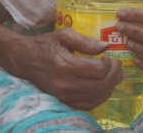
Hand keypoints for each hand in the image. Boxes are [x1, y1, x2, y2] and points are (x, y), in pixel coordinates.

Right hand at [0, 28, 122, 110]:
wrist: (24, 60)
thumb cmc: (45, 45)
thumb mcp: (63, 35)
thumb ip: (85, 41)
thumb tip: (106, 47)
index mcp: (65, 65)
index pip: (97, 70)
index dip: (109, 64)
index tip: (110, 56)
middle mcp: (65, 84)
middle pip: (100, 86)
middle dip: (114, 76)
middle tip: (117, 66)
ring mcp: (64, 96)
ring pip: (96, 98)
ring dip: (110, 87)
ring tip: (115, 76)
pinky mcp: (64, 102)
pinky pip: (88, 105)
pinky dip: (100, 98)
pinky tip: (104, 87)